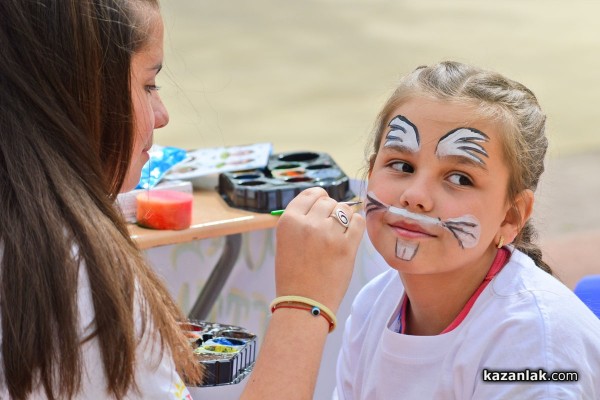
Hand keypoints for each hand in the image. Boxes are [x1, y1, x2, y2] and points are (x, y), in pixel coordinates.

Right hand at [274, 187, 364, 312]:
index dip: (318, 198)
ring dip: (344, 218)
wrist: (304, 304)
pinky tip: (349, 235)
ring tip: (338, 234)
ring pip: (344, 209)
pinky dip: (356, 226)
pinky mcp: (347, 247)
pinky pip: (358, 222)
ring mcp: (328, 235)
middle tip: (328, 228)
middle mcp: (308, 224)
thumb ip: (301, 220)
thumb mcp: (285, 242)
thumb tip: (323, 202)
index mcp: (289, 221)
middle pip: (328, 201)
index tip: (321, 207)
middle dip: (330, 211)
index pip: (310, 194)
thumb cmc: (293, 275)